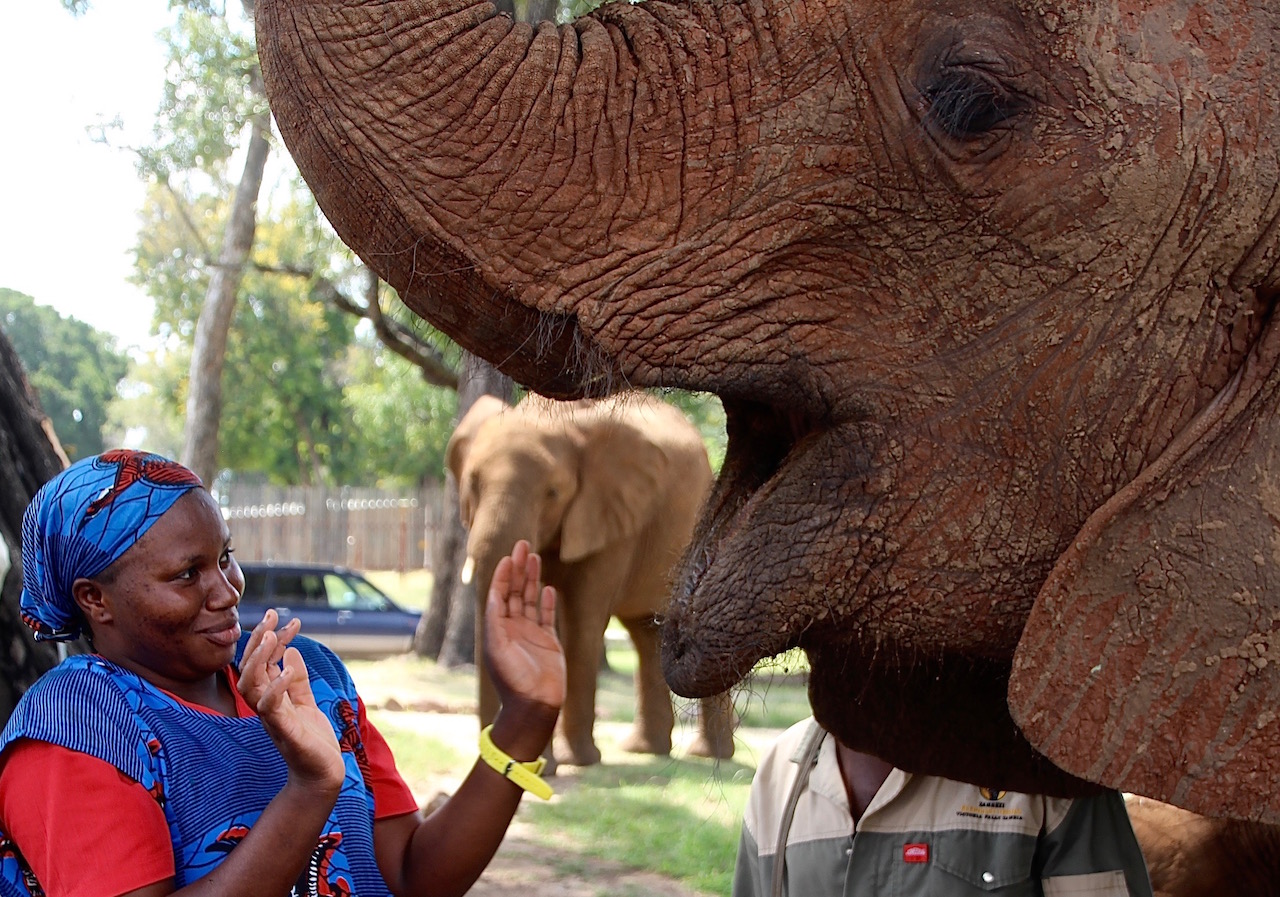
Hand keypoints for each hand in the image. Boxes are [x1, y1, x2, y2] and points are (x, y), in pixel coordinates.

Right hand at [238, 610, 345, 791]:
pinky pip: (271, 707)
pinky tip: (288, 668)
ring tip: (273, 636)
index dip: (269, 638)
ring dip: (260, 660)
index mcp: (271, 697)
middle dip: (258, 640)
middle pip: (249, 669)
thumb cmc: (312, 740)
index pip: (262, 662)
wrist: (322, 775)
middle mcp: (266, 706)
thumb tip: (290, 651)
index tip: (283, 618)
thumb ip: (298, 679)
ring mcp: (272, 718)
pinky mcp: (284, 731)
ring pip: (251, 686)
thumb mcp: (306, 702)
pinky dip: (277, 686)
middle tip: (271, 615)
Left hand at [484, 541, 565, 714]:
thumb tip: (494, 595)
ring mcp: (532, 634)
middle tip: (523, 545)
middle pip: (515, 592)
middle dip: (518, 569)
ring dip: (532, 579)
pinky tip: (546, 587)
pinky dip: (546, 601)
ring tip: (534, 558)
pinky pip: (547, 616)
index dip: (502, 575)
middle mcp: (513, 628)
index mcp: (498, 629)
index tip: (508, 557)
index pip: (499, 595)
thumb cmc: (513, 679)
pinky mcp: (549, 642)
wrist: (534, 705)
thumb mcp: (498, 648)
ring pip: (530, 599)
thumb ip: (496, 621)